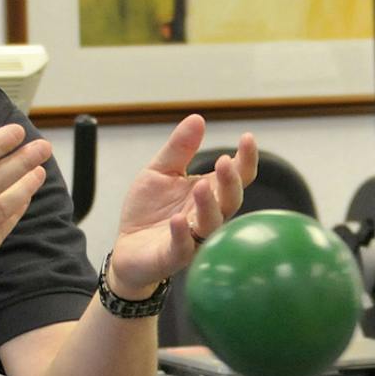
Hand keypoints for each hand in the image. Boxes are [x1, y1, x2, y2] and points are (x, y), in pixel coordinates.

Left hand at [106, 117, 258, 294]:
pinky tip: (178, 220)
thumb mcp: (160, 171)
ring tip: (201, 186)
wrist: (127, 247)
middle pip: (231, 201)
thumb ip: (179, 149)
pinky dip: (182, 234)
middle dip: (232, 182)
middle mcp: (208, 216)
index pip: (237, 176)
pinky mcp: (172, 256)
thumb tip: (198, 118)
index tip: (247, 138)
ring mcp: (193, 238)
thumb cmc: (149, 210)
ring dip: (209, 205)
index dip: (246, 159)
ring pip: (211, 224)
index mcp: (210, 193)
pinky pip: (183, 248)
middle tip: (225, 161)